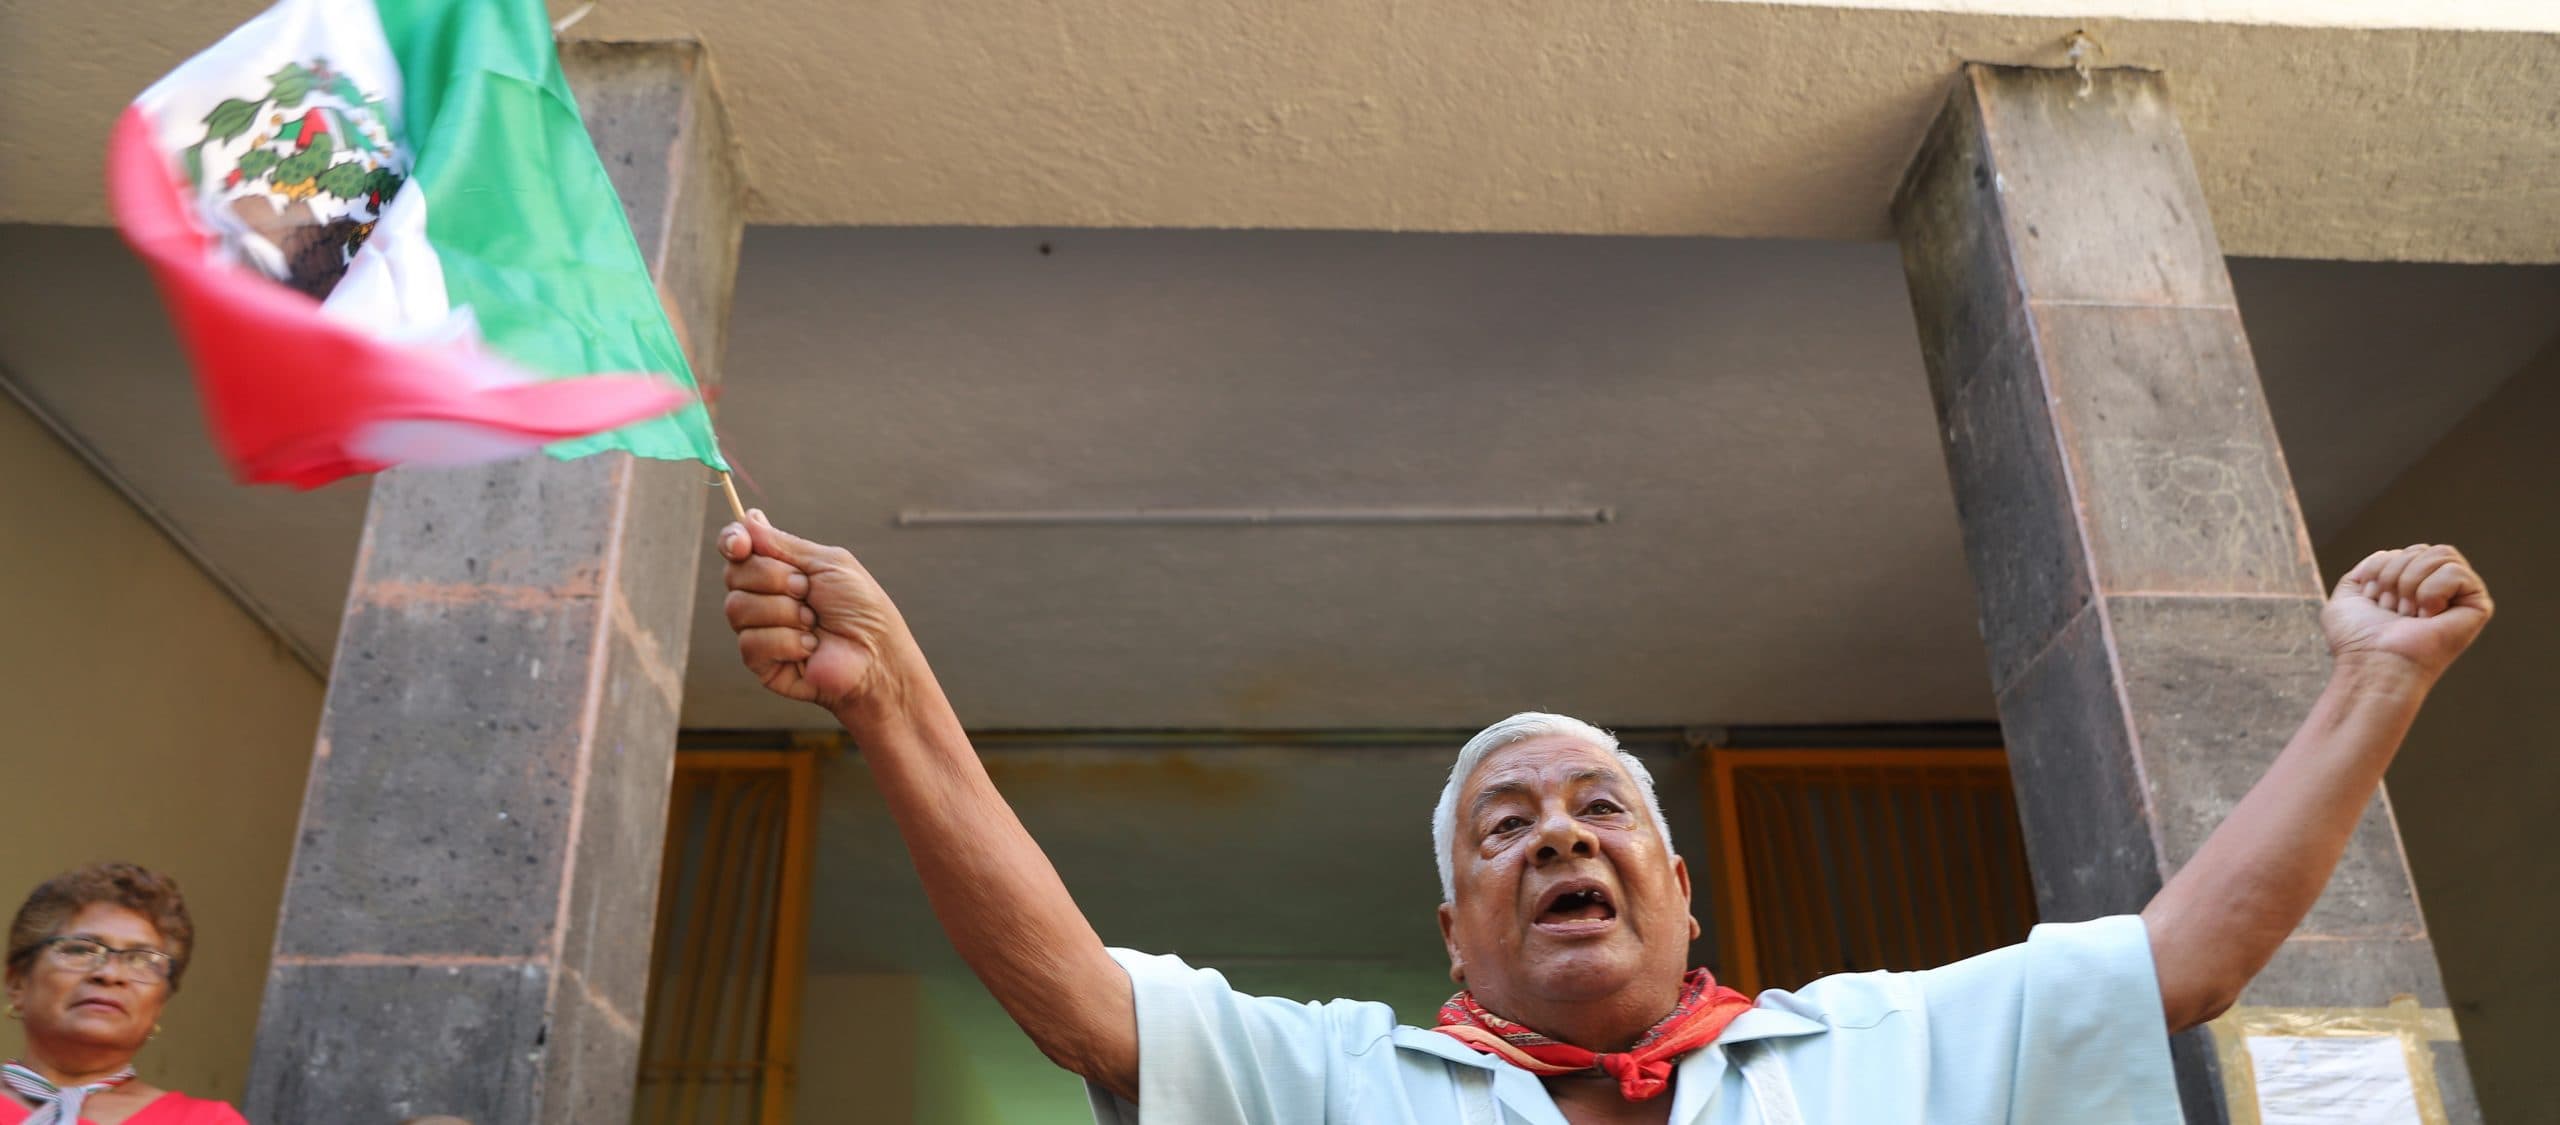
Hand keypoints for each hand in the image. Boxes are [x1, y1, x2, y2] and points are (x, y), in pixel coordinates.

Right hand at [717, 511, 913, 715]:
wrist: (877, 654)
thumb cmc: (861, 608)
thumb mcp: (827, 563)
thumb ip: (783, 544)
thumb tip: (747, 519)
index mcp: (779, 568)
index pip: (736, 547)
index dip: (731, 541)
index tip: (740, 545)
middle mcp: (763, 596)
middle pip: (733, 574)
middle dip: (774, 578)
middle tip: (806, 590)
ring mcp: (759, 629)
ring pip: (737, 607)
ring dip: (783, 612)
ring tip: (813, 622)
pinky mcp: (760, 662)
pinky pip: (750, 642)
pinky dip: (786, 641)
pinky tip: (809, 648)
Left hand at [2326, 544, 2493, 682]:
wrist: (2373, 664)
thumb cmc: (2357, 639)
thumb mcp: (2348, 597)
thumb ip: (2366, 571)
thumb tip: (2390, 554)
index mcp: (2411, 589)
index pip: (2402, 551)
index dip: (2380, 571)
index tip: (2375, 602)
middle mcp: (2437, 592)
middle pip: (2421, 549)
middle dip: (2395, 576)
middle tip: (2393, 610)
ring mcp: (2459, 598)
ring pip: (2440, 554)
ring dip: (2411, 583)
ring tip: (2408, 614)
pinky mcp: (2478, 607)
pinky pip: (2456, 571)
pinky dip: (2432, 591)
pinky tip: (2428, 616)